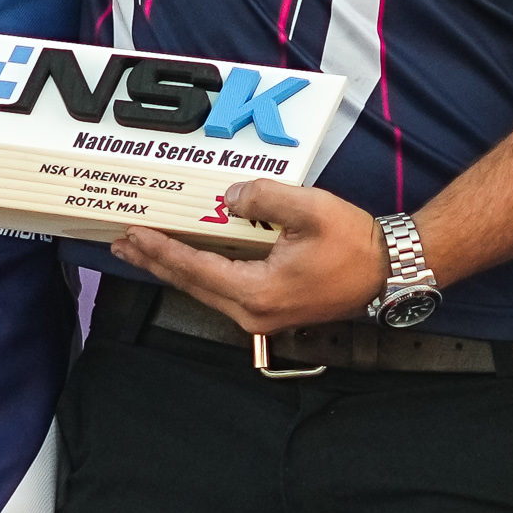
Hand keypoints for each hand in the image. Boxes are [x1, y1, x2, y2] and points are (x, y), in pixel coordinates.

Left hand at [115, 180, 385, 331]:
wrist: (390, 271)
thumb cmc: (355, 244)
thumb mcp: (309, 210)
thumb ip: (264, 198)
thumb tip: (230, 197)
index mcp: (257, 292)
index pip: (194, 268)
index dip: (160, 249)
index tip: (133, 232)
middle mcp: (253, 312)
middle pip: (191, 284)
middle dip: (154, 262)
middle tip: (122, 244)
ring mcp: (262, 315)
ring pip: (205, 290)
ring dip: (173, 268)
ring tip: (144, 251)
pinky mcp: (271, 309)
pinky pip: (223, 290)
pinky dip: (198, 272)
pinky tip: (189, 259)